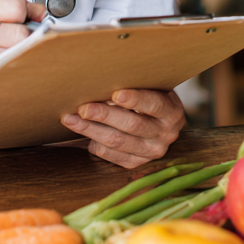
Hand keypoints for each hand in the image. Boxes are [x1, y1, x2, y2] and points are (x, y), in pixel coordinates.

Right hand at [0, 0, 45, 99]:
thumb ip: (16, 10)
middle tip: (14, 43)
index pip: (17, 6)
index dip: (27, 15)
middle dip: (24, 39)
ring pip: (18, 52)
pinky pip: (9, 68)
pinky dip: (12, 69)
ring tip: (6, 55)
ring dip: (19, 55)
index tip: (24, 21)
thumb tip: (42, 14)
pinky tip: (2, 67)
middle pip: (21, 32)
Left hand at [61, 89, 185, 168]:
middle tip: (83, 107)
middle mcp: (165, 135)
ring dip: (90, 129)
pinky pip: (111, 155)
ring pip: (117, 142)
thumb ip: (137, 85)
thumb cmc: (152, 96)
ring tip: (70, 119)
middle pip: (132, 125)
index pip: (154, 104)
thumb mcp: (153, 87)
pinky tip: (82, 130)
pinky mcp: (137, 163)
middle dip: (104, 115)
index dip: (135, 99)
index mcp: (172, 112)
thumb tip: (104, 80)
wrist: (161, 121)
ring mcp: (151, 152)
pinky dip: (94, 143)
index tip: (116, 94)